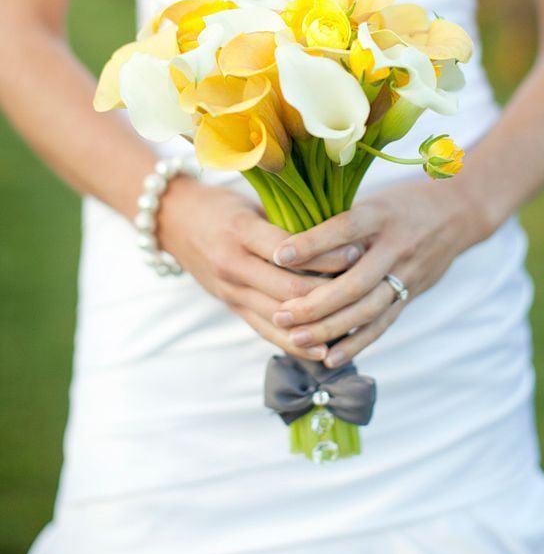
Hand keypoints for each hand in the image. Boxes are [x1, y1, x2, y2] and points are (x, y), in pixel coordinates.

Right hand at [157, 176, 361, 360]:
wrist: (171, 221)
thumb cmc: (220, 205)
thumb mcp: (251, 203)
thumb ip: (287, 221)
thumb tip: (338, 232)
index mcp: (240, 232)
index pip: (291, 251)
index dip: (327, 255)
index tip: (357, 251)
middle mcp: (233, 265)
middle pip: (290, 289)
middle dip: (330, 291)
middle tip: (363, 286)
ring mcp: (230, 291)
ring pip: (280, 318)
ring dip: (317, 322)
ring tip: (353, 320)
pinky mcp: (231, 307)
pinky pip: (266, 333)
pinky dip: (295, 344)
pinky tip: (323, 350)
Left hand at [269, 175, 489, 367]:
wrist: (458, 212)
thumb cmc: (401, 202)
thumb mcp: (373, 199)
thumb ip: (341, 221)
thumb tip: (292, 242)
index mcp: (381, 215)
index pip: (345, 229)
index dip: (312, 243)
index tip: (278, 255)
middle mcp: (396, 247)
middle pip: (354, 281)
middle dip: (315, 303)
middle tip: (281, 314)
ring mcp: (407, 274)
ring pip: (367, 309)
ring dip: (330, 329)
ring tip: (296, 339)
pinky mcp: (411, 294)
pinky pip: (383, 323)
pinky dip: (356, 343)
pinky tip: (330, 358)